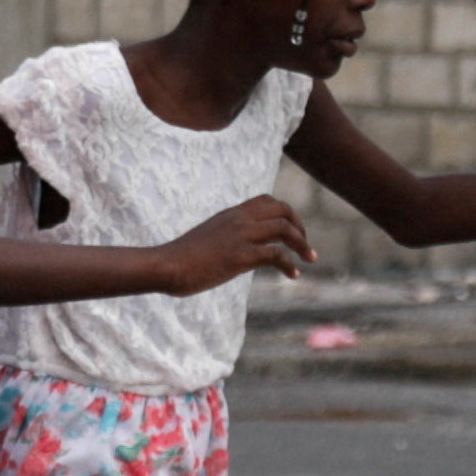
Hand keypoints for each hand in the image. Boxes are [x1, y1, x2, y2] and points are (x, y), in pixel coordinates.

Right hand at [154, 195, 310, 294]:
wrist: (166, 265)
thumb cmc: (181, 258)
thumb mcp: (207, 238)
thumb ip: (225, 238)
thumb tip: (234, 252)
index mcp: (231, 214)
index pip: (267, 200)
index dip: (286, 213)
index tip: (292, 231)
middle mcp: (239, 220)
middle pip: (283, 210)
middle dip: (300, 226)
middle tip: (305, 246)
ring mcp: (241, 236)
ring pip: (285, 229)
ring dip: (303, 244)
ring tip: (309, 259)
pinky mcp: (240, 256)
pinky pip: (276, 255)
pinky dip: (290, 264)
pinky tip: (293, 275)